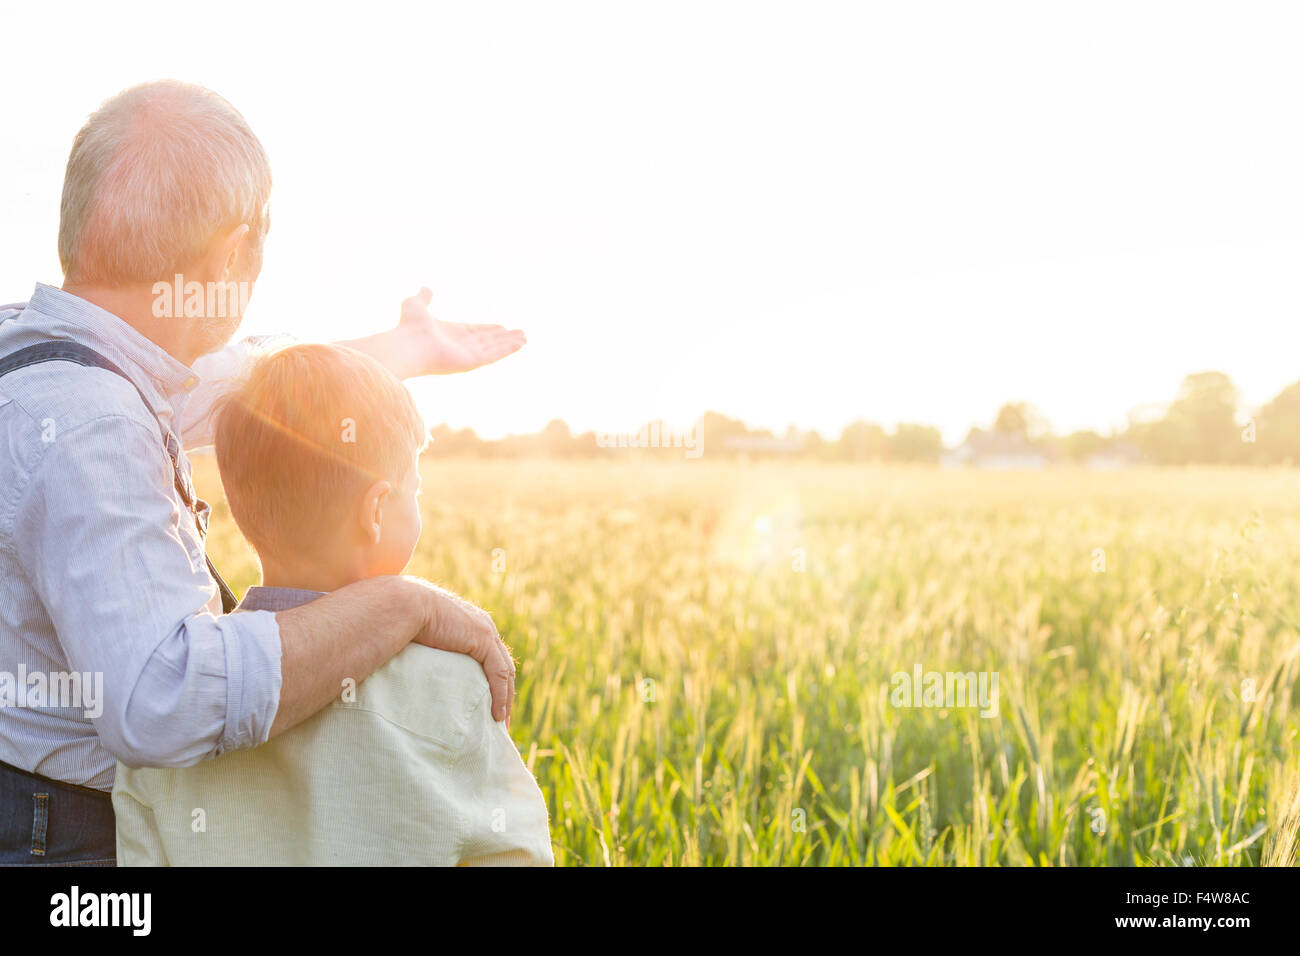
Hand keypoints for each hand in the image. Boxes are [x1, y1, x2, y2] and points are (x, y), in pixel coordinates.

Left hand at [398, 287, 525, 374]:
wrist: (408, 345)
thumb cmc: (409, 327)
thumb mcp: (415, 305)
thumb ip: (423, 298)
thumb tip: (425, 288)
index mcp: (450, 333)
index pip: (474, 331)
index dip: (488, 329)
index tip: (502, 326)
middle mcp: (460, 345)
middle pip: (487, 341)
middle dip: (503, 338)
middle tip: (520, 333)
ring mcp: (467, 354)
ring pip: (493, 348)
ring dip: (510, 343)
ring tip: (525, 338)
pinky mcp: (472, 361)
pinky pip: (494, 355)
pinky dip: (507, 349)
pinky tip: (520, 344)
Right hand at [410, 578, 515, 722]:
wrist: (405, 605)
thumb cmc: (404, 619)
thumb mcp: (422, 637)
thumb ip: (430, 650)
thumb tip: (415, 669)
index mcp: (472, 624)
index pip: (492, 656)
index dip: (494, 681)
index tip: (491, 704)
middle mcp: (484, 626)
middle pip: (503, 665)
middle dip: (505, 693)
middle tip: (500, 719)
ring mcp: (485, 632)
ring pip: (505, 671)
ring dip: (506, 699)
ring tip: (500, 722)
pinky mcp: (482, 640)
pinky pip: (498, 673)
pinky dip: (500, 695)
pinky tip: (497, 715)